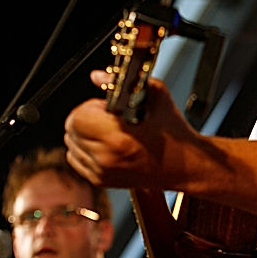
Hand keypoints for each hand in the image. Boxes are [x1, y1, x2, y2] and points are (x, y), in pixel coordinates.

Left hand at [64, 74, 197, 190]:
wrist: (184, 165)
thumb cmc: (172, 132)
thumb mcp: (155, 95)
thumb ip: (121, 82)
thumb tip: (97, 76)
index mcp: (118, 138)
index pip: (77, 118)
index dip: (90, 108)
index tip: (105, 108)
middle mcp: (106, 159)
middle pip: (71, 131)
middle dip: (86, 119)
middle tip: (109, 119)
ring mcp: (102, 172)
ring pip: (71, 145)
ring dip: (84, 135)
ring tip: (110, 133)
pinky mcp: (101, 181)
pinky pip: (76, 160)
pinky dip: (85, 150)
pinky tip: (107, 145)